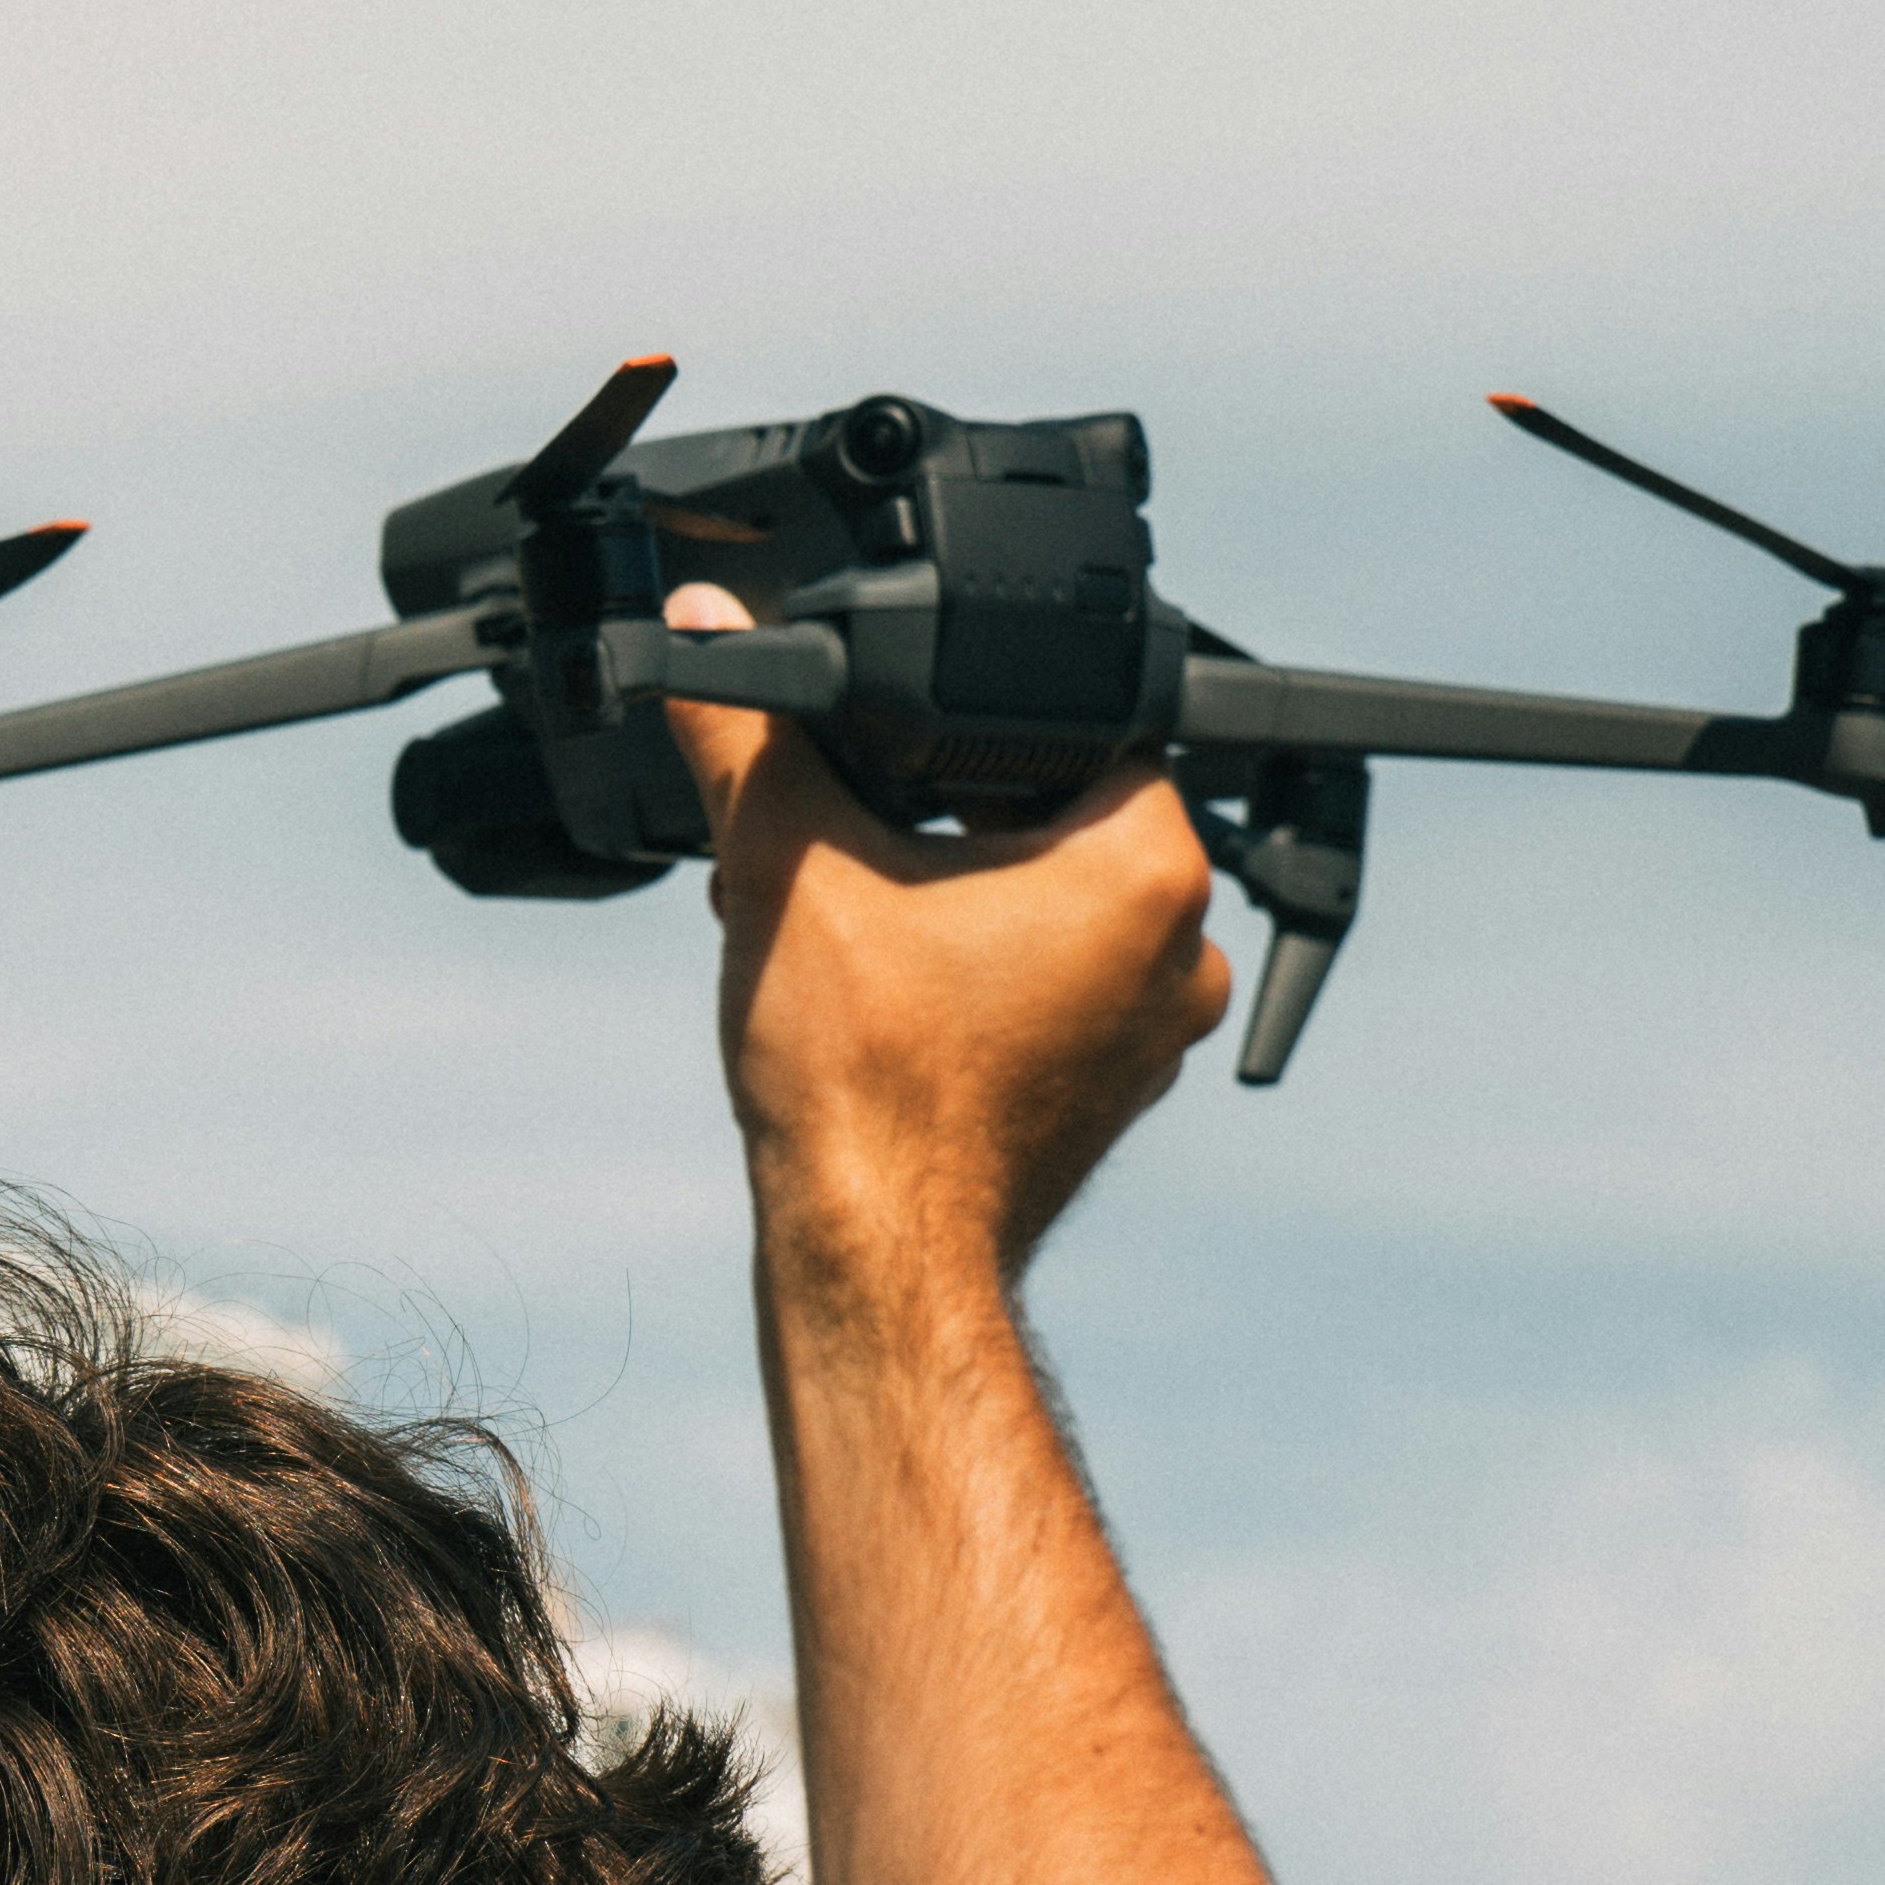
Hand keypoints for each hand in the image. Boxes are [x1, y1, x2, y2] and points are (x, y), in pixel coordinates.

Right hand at [658, 594, 1229, 1284]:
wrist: (875, 1256)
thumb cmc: (864, 1084)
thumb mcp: (788, 862)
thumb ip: (749, 730)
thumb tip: (704, 628)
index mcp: (1147, 867)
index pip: (1076, 723)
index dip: (963, 724)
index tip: (888, 757)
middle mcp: (1180, 947)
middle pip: (1058, 815)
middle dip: (946, 813)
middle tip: (855, 839)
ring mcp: (1155, 1031)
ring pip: (1051, 906)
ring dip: (957, 893)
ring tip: (862, 918)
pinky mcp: (1112, 1088)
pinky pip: (1052, 988)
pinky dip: (979, 972)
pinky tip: (892, 990)